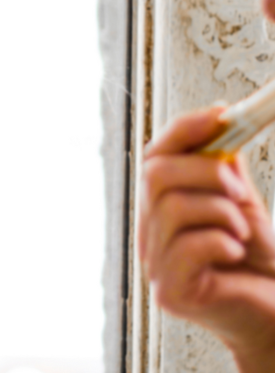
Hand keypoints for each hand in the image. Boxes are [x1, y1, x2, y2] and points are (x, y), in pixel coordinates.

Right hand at [139, 107, 274, 371]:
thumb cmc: (258, 262)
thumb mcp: (239, 201)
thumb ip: (221, 166)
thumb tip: (219, 118)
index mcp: (159, 206)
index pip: (153, 155)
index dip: (185, 130)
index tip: (222, 113)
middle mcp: (148, 232)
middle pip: (155, 175)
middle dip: (205, 170)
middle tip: (239, 188)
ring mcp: (154, 263)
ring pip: (172, 207)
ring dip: (220, 210)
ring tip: (241, 228)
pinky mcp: (170, 292)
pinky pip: (188, 247)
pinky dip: (221, 241)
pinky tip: (235, 254)